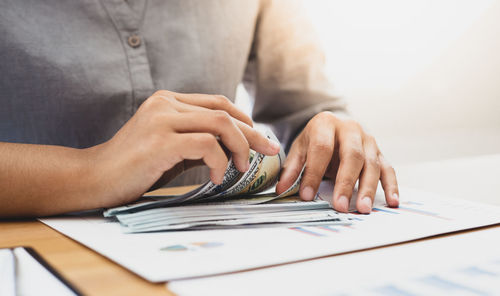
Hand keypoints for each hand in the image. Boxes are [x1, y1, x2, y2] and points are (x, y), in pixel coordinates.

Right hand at [90, 90, 279, 207]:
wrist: (96, 178)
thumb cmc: (135, 166)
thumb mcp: (172, 148)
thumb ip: (199, 141)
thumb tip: (236, 147)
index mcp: (169, 101)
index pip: (218, 103)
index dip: (245, 120)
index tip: (260, 138)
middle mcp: (166, 103)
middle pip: (224, 111)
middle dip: (253, 133)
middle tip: (269, 151)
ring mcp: (161, 119)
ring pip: (220, 123)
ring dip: (240, 146)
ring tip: (242, 167)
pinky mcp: (160, 141)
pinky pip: (206, 144)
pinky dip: (220, 161)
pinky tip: (218, 175)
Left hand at [276, 112, 398, 213]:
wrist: (334, 127)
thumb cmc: (316, 139)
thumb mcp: (300, 148)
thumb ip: (292, 168)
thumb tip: (282, 189)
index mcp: (326, 123)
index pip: (321, 148)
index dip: (314, 173)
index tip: (307, 195)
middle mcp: (350, 128)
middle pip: (351, 155)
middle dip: (346, 182)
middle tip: (341, 205)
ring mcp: (368, 140)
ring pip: (372, 163)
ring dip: (368, 187)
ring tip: (363, 208)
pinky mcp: (379, 152)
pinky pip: (388, 168)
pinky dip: (391, 185)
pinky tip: (392, 201)